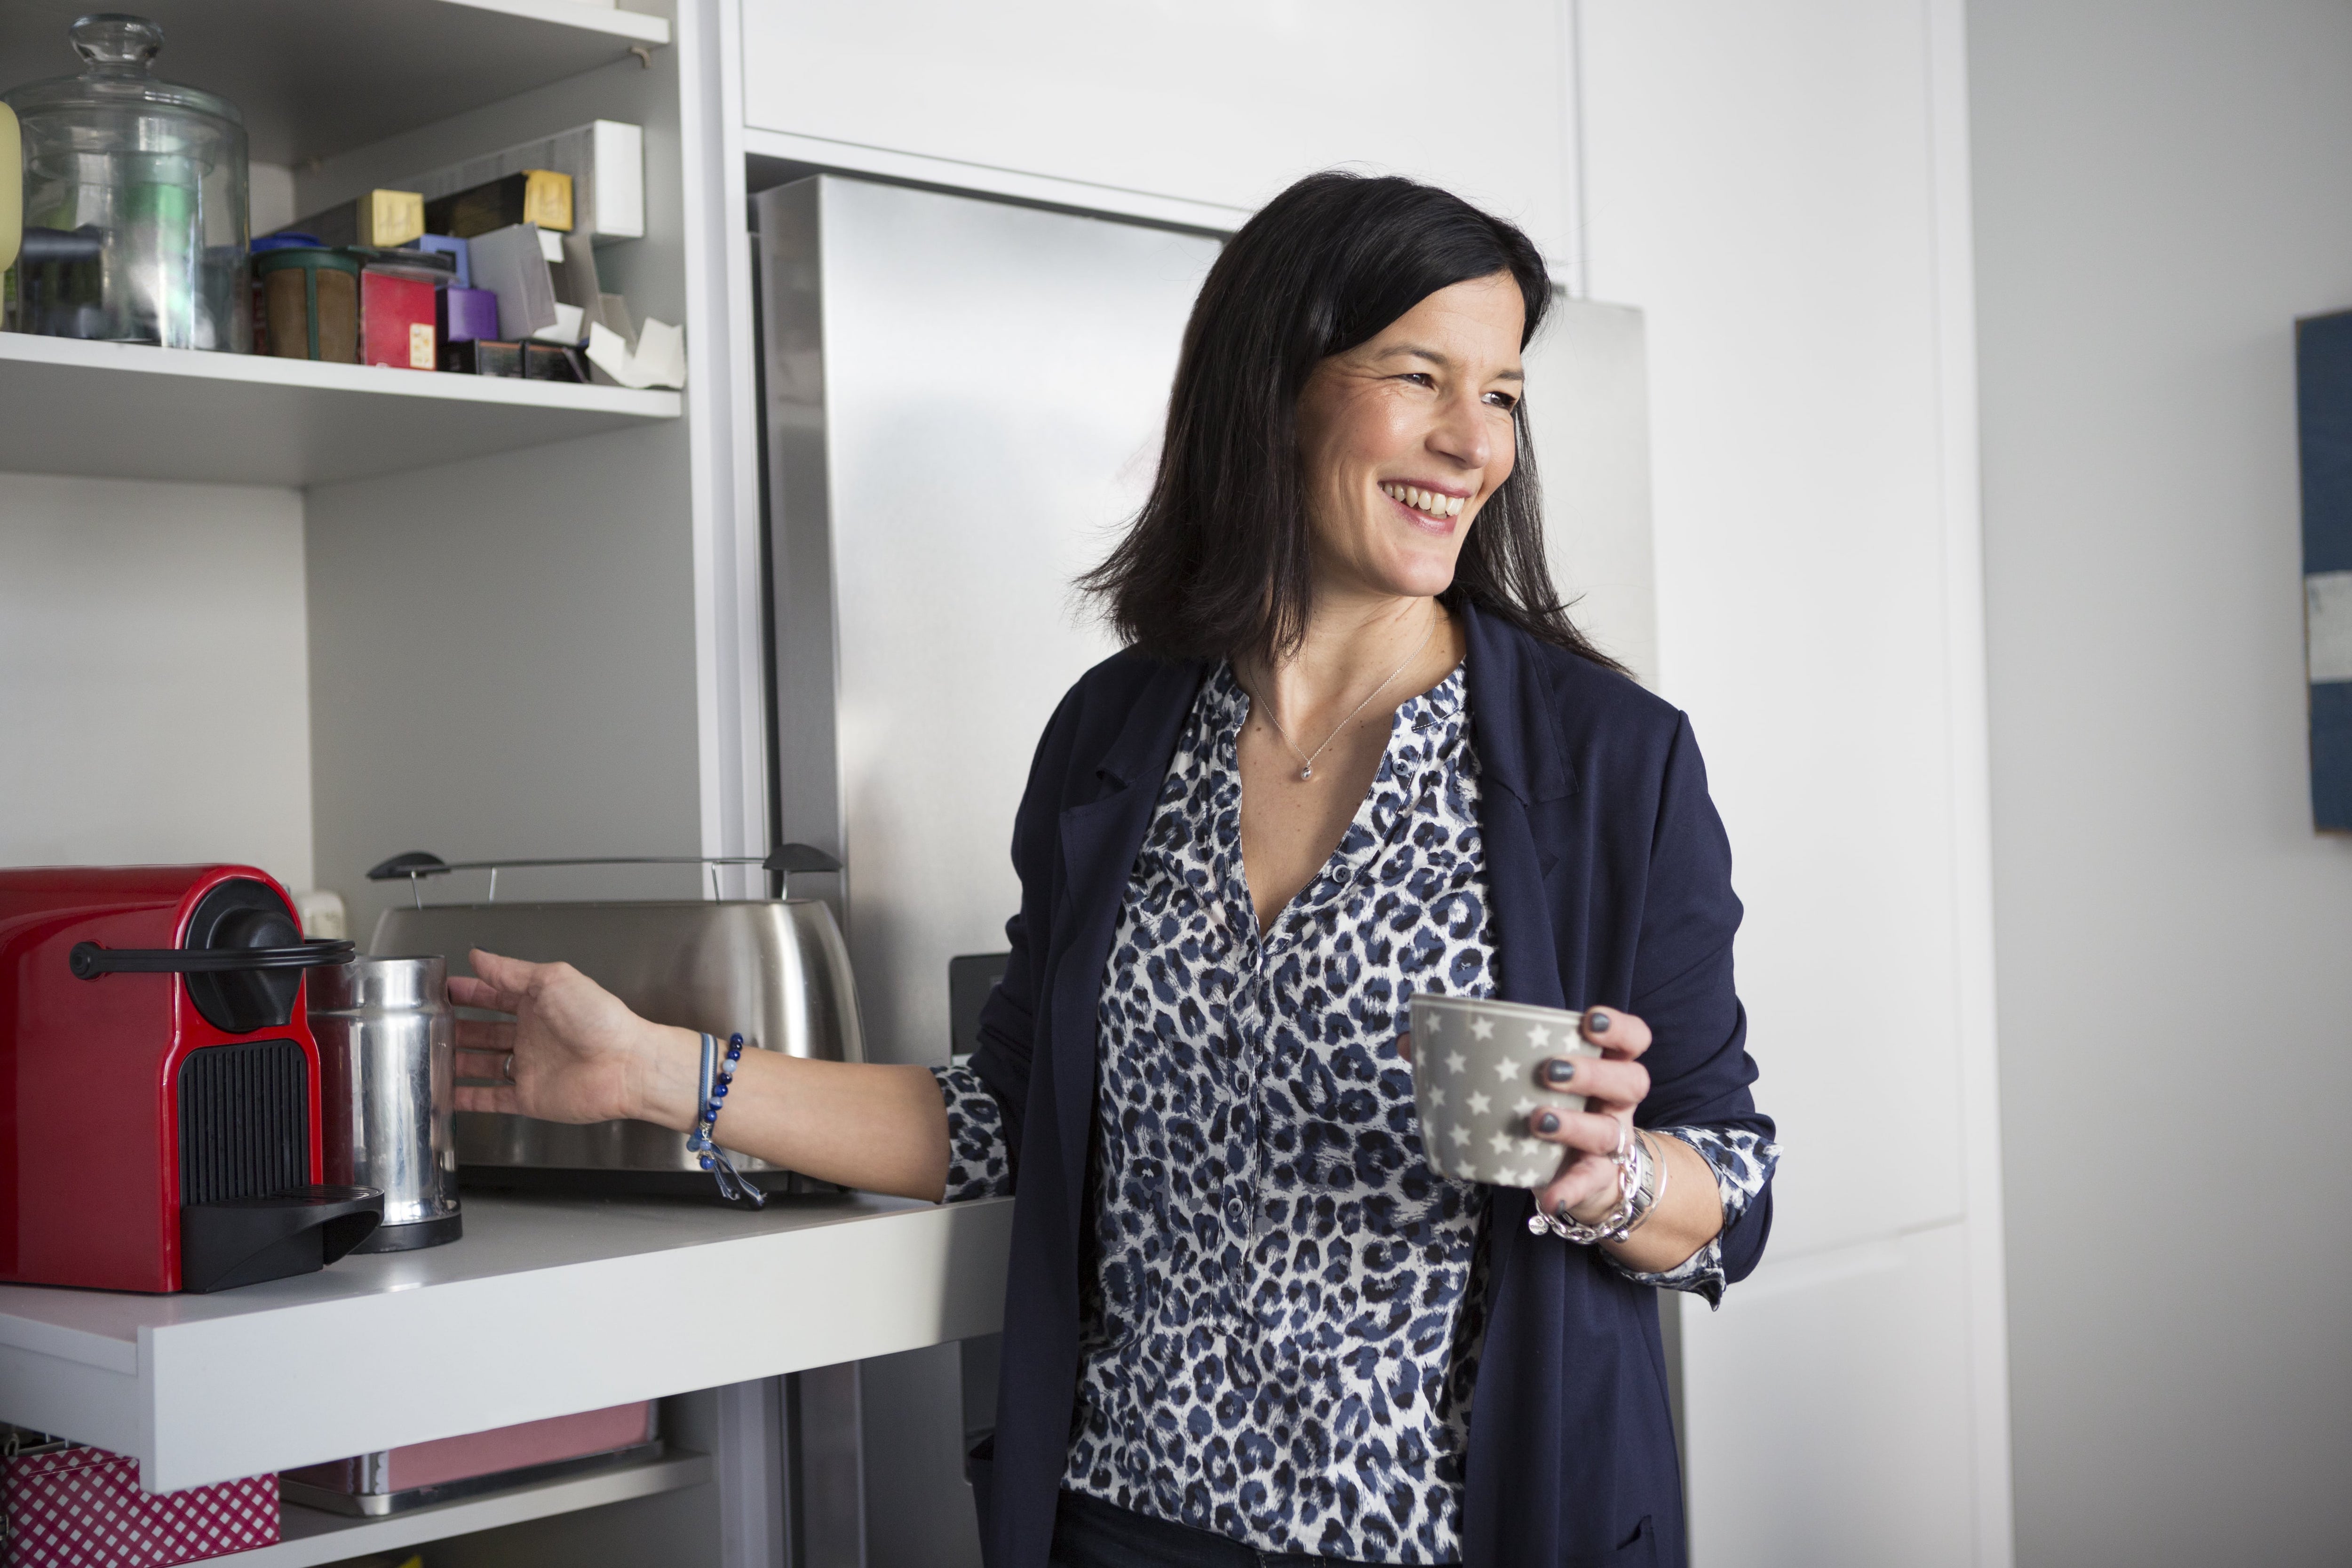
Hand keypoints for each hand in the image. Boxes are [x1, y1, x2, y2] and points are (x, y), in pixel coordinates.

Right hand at [451, 949, 693, 1128]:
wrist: (626, 1065)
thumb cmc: (600, 1019)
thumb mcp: (552, 980)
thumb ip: (511, 971)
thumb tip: (479, 956)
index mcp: (539, 1003)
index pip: (494, 995)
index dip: (468, 993)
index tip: (442, 990)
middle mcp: (533, 1035)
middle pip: (484, 1031)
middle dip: (457, 1027)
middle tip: (427, 1025)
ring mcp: (530, 1067)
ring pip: (483, 1064)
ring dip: (457, 1061)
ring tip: (428, 1057)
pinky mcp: (530, 1097)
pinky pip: (492, 1099)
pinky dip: (468, 1098)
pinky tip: (447, 1094)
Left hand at [1524, 1006, 1651, 1224]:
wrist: (1579, 1172)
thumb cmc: (1553, 1106)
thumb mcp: (1540, 1079)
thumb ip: (1503, 1057)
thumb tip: (1428, 1039)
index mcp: (1608, 1068)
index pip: (1633, 1040)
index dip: (1619, 1028)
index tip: (1588, 1021)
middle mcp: (1617, 1103)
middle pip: (1631, 1082)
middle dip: (1592, 1073)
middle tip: (1549, 1071)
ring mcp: (1611, 1143)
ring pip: (1608, 1132)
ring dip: (1574, 1125)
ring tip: (1537, 1121)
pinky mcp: (1596, 1178)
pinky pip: (1588, 1184)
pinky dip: (1569, 1190)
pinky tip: (1550, 1198)